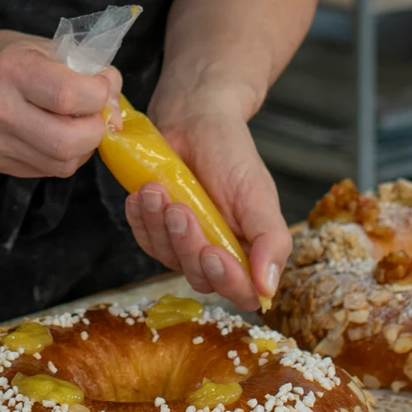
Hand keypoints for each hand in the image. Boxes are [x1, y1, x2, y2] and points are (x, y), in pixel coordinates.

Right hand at [0, 30, 122, 179]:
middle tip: (94, 113)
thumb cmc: (6, 56)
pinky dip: (65, 156)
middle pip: (67, 142)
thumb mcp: (46, 46)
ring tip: (78, 123)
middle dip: (95, 130)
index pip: (69, 96)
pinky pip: (47, 170)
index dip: (99, 95)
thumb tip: (116, 109)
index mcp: (11, 69)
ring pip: (61, 164)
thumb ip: (87, 70)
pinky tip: (57, 134)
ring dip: (84, 147)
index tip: (100, 85)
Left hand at [124, 88, 288, 311]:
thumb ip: (270, 241)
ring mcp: (185, 244)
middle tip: (180, 207)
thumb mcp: (259, 194)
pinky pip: (145, 241)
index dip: (228, 281)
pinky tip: (141, 196)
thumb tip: (268, 289)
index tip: (214, 252)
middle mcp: (218, 252)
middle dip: (188, 244)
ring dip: (160, 227)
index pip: (243, 292)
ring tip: (157, 190)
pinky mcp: (158, 230)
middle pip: (201, 278)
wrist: (194, 120)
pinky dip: (141, 220)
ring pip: (168, 260)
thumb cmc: (231, 154)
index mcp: (250, 250)